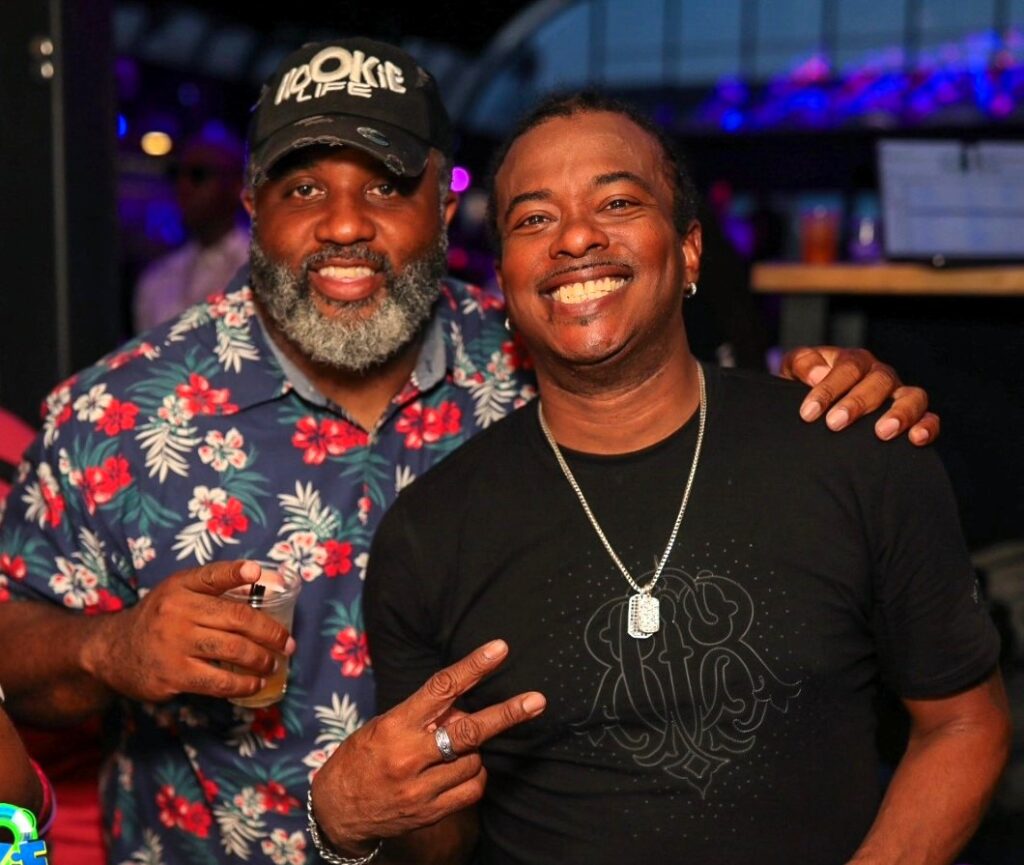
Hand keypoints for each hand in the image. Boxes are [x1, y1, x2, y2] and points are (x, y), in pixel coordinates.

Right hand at [81, 560, 293, 701]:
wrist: (113, 651)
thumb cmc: (162, 618)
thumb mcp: (180, 592)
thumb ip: (217, 586)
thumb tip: (269, 579)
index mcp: (182, 586)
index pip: (212, 575)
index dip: (236, 572)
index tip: (256, 572)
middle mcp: (177, 611)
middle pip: (237, 619)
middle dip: (270, 633)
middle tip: (287, 643)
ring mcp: (174, 644)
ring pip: (232, 651)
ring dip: (261, 659)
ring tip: (273, 663)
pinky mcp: (173, 674)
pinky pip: (217, 681)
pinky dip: (242, 684)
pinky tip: (255, 684)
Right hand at [310, 639, 545, 854]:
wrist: (337, 810)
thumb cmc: (363, 756)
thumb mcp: (385, 725)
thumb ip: (424, 715)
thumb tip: (465, 706)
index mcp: (396, 725)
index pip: (441, 688)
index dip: (473, 667)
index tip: (499, 650)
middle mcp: (410, 756)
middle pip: (469, 731)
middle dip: (506, 714)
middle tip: (537, 701)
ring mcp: (421, 788)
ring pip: (474, 760)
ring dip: (472, 751)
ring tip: (448, 751)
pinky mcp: (430, 812)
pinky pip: (472, 789)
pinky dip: (474, 775)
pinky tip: (459, 771)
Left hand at [780, 346, 939, 445]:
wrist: (817, 408)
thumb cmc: (805, 388)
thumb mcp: (793, 371)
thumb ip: (801, 364)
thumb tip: (817, 374)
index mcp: (853, 361)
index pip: (846, 368)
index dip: (828, 389)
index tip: (809, 412)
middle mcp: (880, 375)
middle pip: (878, 381)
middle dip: (857, 402)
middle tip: (835, 423)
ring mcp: (899, 395)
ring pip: (912, 396)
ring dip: (899, 413)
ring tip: (882, 433)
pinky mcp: (914, 417)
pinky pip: (930, 419)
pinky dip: (928, 427)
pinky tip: (916, 439)